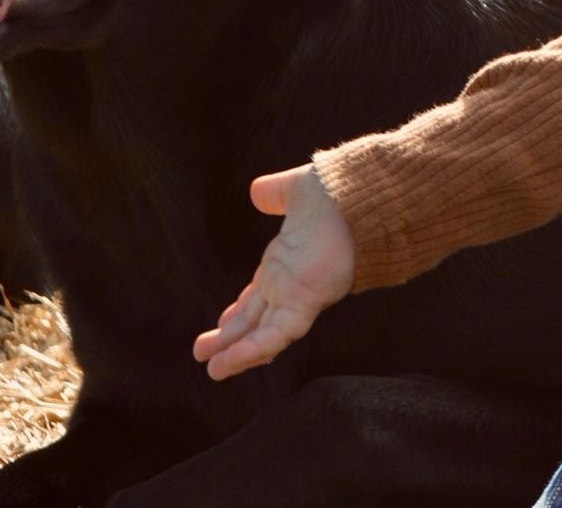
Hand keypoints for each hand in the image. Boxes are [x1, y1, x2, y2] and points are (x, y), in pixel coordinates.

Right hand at [192, 165, 356, 379]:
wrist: (358, 196)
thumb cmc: (335, 192)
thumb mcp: (296, 191)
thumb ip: (276, 193)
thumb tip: (256, 191)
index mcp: (283, 264)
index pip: (257, 295)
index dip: (239, 311)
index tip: (222, 324)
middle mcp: (287, 285)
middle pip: (253, 320)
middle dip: (229, 339)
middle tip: (203, 354)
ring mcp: (295, 296)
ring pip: (261, 335)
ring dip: (236, 355)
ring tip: (213, 370)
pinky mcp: (304, 303)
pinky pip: (274, 334)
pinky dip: (253, 349)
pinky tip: (231, 360)